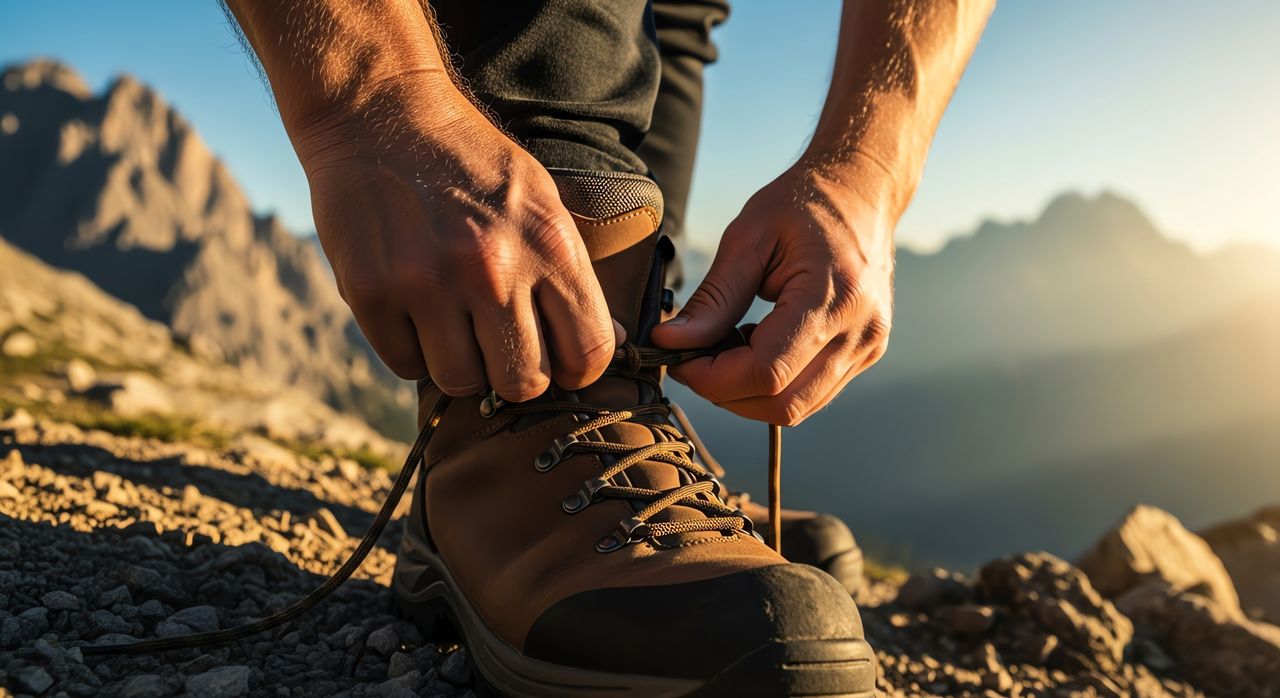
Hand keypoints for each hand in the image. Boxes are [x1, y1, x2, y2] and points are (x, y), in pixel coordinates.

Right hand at [294, 79, 618, 400]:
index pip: (588, 352)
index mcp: (548, 244)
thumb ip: (573, 276)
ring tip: (453, 320)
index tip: (560, 361)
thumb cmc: (472, 166)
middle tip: (499, 343)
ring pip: (462, 383)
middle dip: (514, 372)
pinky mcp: (370, 294)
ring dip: (460, 363)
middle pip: (523, 383)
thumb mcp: (542, 203)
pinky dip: (412, 349)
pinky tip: (414, 308)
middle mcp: (492, 269)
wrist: (381, 115)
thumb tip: (612, 345)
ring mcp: (427, 283)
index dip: (577, 370)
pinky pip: (405, 365)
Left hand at [651, 167, 892, 424]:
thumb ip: (713, 298)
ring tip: (724, 348)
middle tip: (693, 359)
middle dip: (725, 392)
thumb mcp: (748, 238)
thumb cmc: (803, 203)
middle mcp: (860, 332)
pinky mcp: (866, 354)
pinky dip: (772, 385)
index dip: (712, 378)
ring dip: (747, 394)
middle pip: (781, 404)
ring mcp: (868, 348)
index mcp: (832, 298)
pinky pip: (812, 394)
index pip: (766, 371)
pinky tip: (754, 345)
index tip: (678, 358)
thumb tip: (670, 341)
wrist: (862, 190)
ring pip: (796, 409)